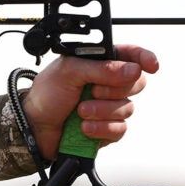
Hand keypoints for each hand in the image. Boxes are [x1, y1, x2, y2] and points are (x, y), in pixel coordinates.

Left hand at [21, 45, 158, 160]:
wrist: (33, 127)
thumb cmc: (45, 95)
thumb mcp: (69, 71)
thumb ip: (101, 68)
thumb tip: (133, 69)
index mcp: (99, 64)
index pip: (130, 55)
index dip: (144, 58)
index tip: (151, 66)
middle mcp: (106, 84)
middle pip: (135, 83)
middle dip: (113, 89)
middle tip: (91, 90)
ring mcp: (108, 108)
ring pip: (127, 108)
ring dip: (102, 110)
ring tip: (80, 111)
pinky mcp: (106, 130)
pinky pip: (119, 129)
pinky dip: (101, 128)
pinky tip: (84, 128)